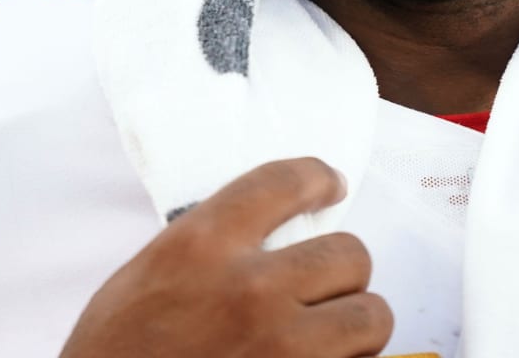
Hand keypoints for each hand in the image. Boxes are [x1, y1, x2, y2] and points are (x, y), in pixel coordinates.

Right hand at [60, 157, 392, 357]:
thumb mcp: (147, 280)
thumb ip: (210, 246)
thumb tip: (267, 233)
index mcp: (203, 245)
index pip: (286, 181)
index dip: (317, 178)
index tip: (330, 184)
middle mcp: (250, 290)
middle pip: (348, 252)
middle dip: (342, 270)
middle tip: (326, 285)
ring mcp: (281, 349)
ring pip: (371, 315)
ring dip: (356, 326)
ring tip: (335, 336)